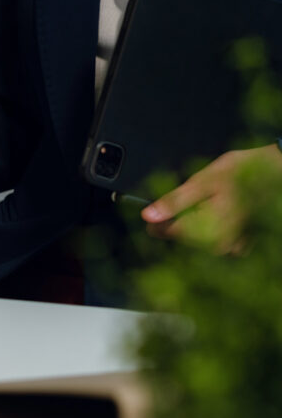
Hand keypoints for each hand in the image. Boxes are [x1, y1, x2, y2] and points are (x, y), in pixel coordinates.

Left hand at [141, 144, 281, 248]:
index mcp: (211, 232)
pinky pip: (212, 236)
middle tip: (194, 197)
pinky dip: (208, 224)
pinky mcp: (240, 243)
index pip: (170, 232)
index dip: (158, 221)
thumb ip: (174, 202)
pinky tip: (218, 208)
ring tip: (211, 199)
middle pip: (184, 236)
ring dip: (194, 219)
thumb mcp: (202, 182)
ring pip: (197, 236)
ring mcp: (233, 246)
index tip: (150, 213)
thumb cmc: (242, 173)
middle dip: (180, 217)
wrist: (275, 171)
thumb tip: (148, 216)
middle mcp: (222, 245)